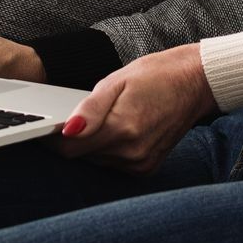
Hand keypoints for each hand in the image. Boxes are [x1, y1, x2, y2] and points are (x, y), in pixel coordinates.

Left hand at [52, 44, 216, 173]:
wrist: (194, 83)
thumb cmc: (155, 75)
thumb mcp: (116, 81)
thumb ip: (89, 109)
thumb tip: (67, 130)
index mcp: (122, 129)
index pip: (70, 149)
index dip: (53, 140)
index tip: (47, 126)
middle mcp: (132, 153)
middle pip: (82, 157)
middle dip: (72, 140)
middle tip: (75, 115)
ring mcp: (142, 163)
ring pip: (97, 162)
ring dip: (90, 145)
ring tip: (102, 118)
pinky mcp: (148, 168)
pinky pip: (115, 164)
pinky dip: (108, 150)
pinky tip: (115, 129)